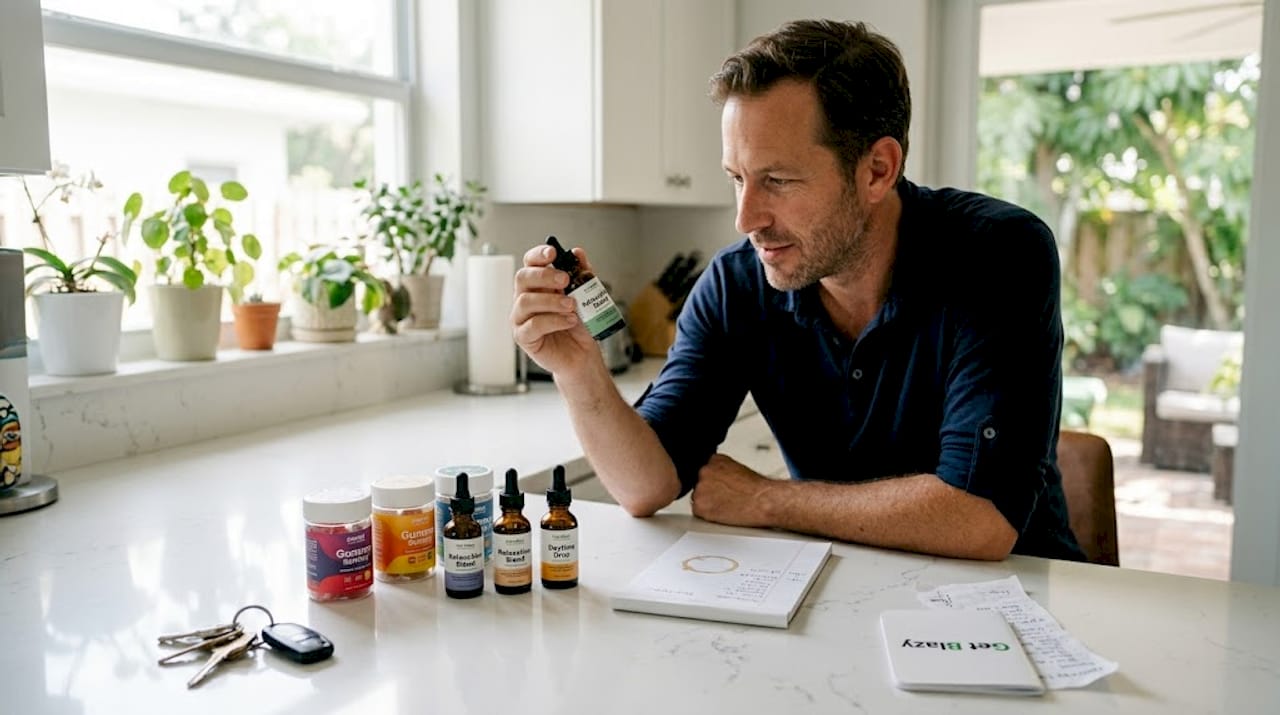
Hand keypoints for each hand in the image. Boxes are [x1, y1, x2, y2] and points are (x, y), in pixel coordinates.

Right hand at [512, 243, 599, 375]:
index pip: (530, 263)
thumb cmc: (579, 325)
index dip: (538, 254)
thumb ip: (581, 274)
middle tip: (565, 280)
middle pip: (523, 278)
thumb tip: (578, 253)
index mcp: (537, 284)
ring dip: (551, 301)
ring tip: (572, 306)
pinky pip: (532, 325)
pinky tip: (569, 321)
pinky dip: (553, 321)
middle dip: (545, 276)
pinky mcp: (524, 337)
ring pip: (525, 301)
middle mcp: (525, 298)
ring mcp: (521, 318)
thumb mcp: (586, 296)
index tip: (553, 253)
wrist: (582, 354)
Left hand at [690, 454, 775, 526]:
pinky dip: (708, 515)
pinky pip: (698, 512)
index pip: (705, 472)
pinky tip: (722, 512)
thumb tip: (717, 479)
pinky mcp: (700, 505)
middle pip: (699, 485)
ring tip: (727, 505)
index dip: (714, 483)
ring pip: (698, 498)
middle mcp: (704, 470)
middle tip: (726, 498)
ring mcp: (700, 488)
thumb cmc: (756, 489)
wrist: (762, 501)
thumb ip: (722, 471)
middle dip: (709, 492)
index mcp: (714, 459)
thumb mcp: (738, 469)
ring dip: (708, 503)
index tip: (723, 488)